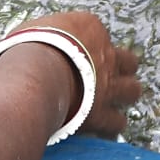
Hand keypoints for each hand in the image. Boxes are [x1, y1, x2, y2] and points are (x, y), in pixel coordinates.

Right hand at [9, 12, 141, 138]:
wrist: (36, 74)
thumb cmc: (27, 47)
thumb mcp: (31, 29)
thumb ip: (41, 36)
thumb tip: (30, 43)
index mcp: (90, 29)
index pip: (99, 34)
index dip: (90, 45)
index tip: (80, 53)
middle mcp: (106, 55)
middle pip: (129, 61)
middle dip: (124, 69)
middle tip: (111, 76)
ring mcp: (108, 84)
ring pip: (132, 91)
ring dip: (124, 96)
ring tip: (114, 102)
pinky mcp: (101, 112)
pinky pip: (115, 123)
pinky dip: (110, 127)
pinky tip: (103, 130)